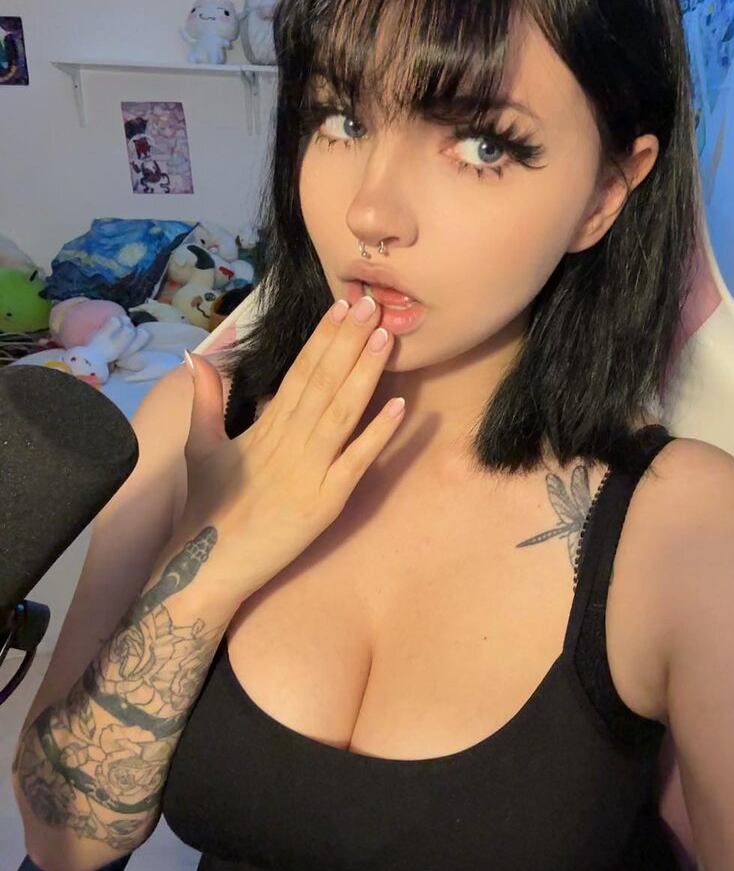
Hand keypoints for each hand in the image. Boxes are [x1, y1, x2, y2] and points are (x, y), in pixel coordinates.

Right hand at [178, 295, 403, 602]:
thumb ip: (205, 401)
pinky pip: (355, 462)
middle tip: (373, 304)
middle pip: (323, 382)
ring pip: (341, 413)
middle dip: (348, 341)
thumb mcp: (200, 448)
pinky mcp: (324, 502)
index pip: (299, 372)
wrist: (206, 567)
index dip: (323, 338)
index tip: (342, 306)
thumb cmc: (208, 509)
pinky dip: (377, 435)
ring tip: (385, 337)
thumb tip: (197, 356)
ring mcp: (308, 472)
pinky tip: (400, 406)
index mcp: (265, 428)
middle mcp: (288, 442)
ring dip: (364, 374)